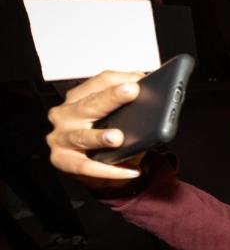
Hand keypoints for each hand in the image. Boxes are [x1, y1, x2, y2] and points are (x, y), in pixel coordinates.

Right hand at [46, 70, 144, 187]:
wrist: (94, 168)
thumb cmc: (103, 135)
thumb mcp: (113, 115)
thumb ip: (125, 102)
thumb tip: (150, 88)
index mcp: (76, 98)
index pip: (98, 82)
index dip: (120, 79)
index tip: (140, 78)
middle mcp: (64, 115)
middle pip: (89, 105)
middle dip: (111, 98)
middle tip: (131, 91)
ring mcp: (60, 138)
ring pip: (81, 136)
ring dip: (100, 137)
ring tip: (118, 137)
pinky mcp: (63, 161)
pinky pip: (88, 167)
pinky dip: (110, 170)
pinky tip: (131, 170)